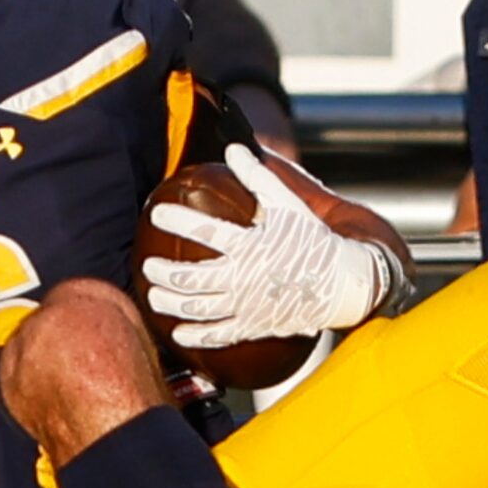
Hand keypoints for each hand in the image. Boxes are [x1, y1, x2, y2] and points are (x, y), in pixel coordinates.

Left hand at [142, 144, 392, 347]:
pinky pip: (220, 336)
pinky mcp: (254, 326)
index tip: (156, 213)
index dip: (177, 219)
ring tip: (154, 296)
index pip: (204, 232)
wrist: (340, 283)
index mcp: (250, 245)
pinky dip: (196, 337)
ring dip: (171, 303)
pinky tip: (178, 335)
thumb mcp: (287, 204)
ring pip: (198, 309)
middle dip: (163, 272)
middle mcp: (244, 277)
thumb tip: (232, 150)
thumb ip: (257, 177)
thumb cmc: (312, 239)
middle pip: (191, 278)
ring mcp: (247, 306)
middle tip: (147, 265)